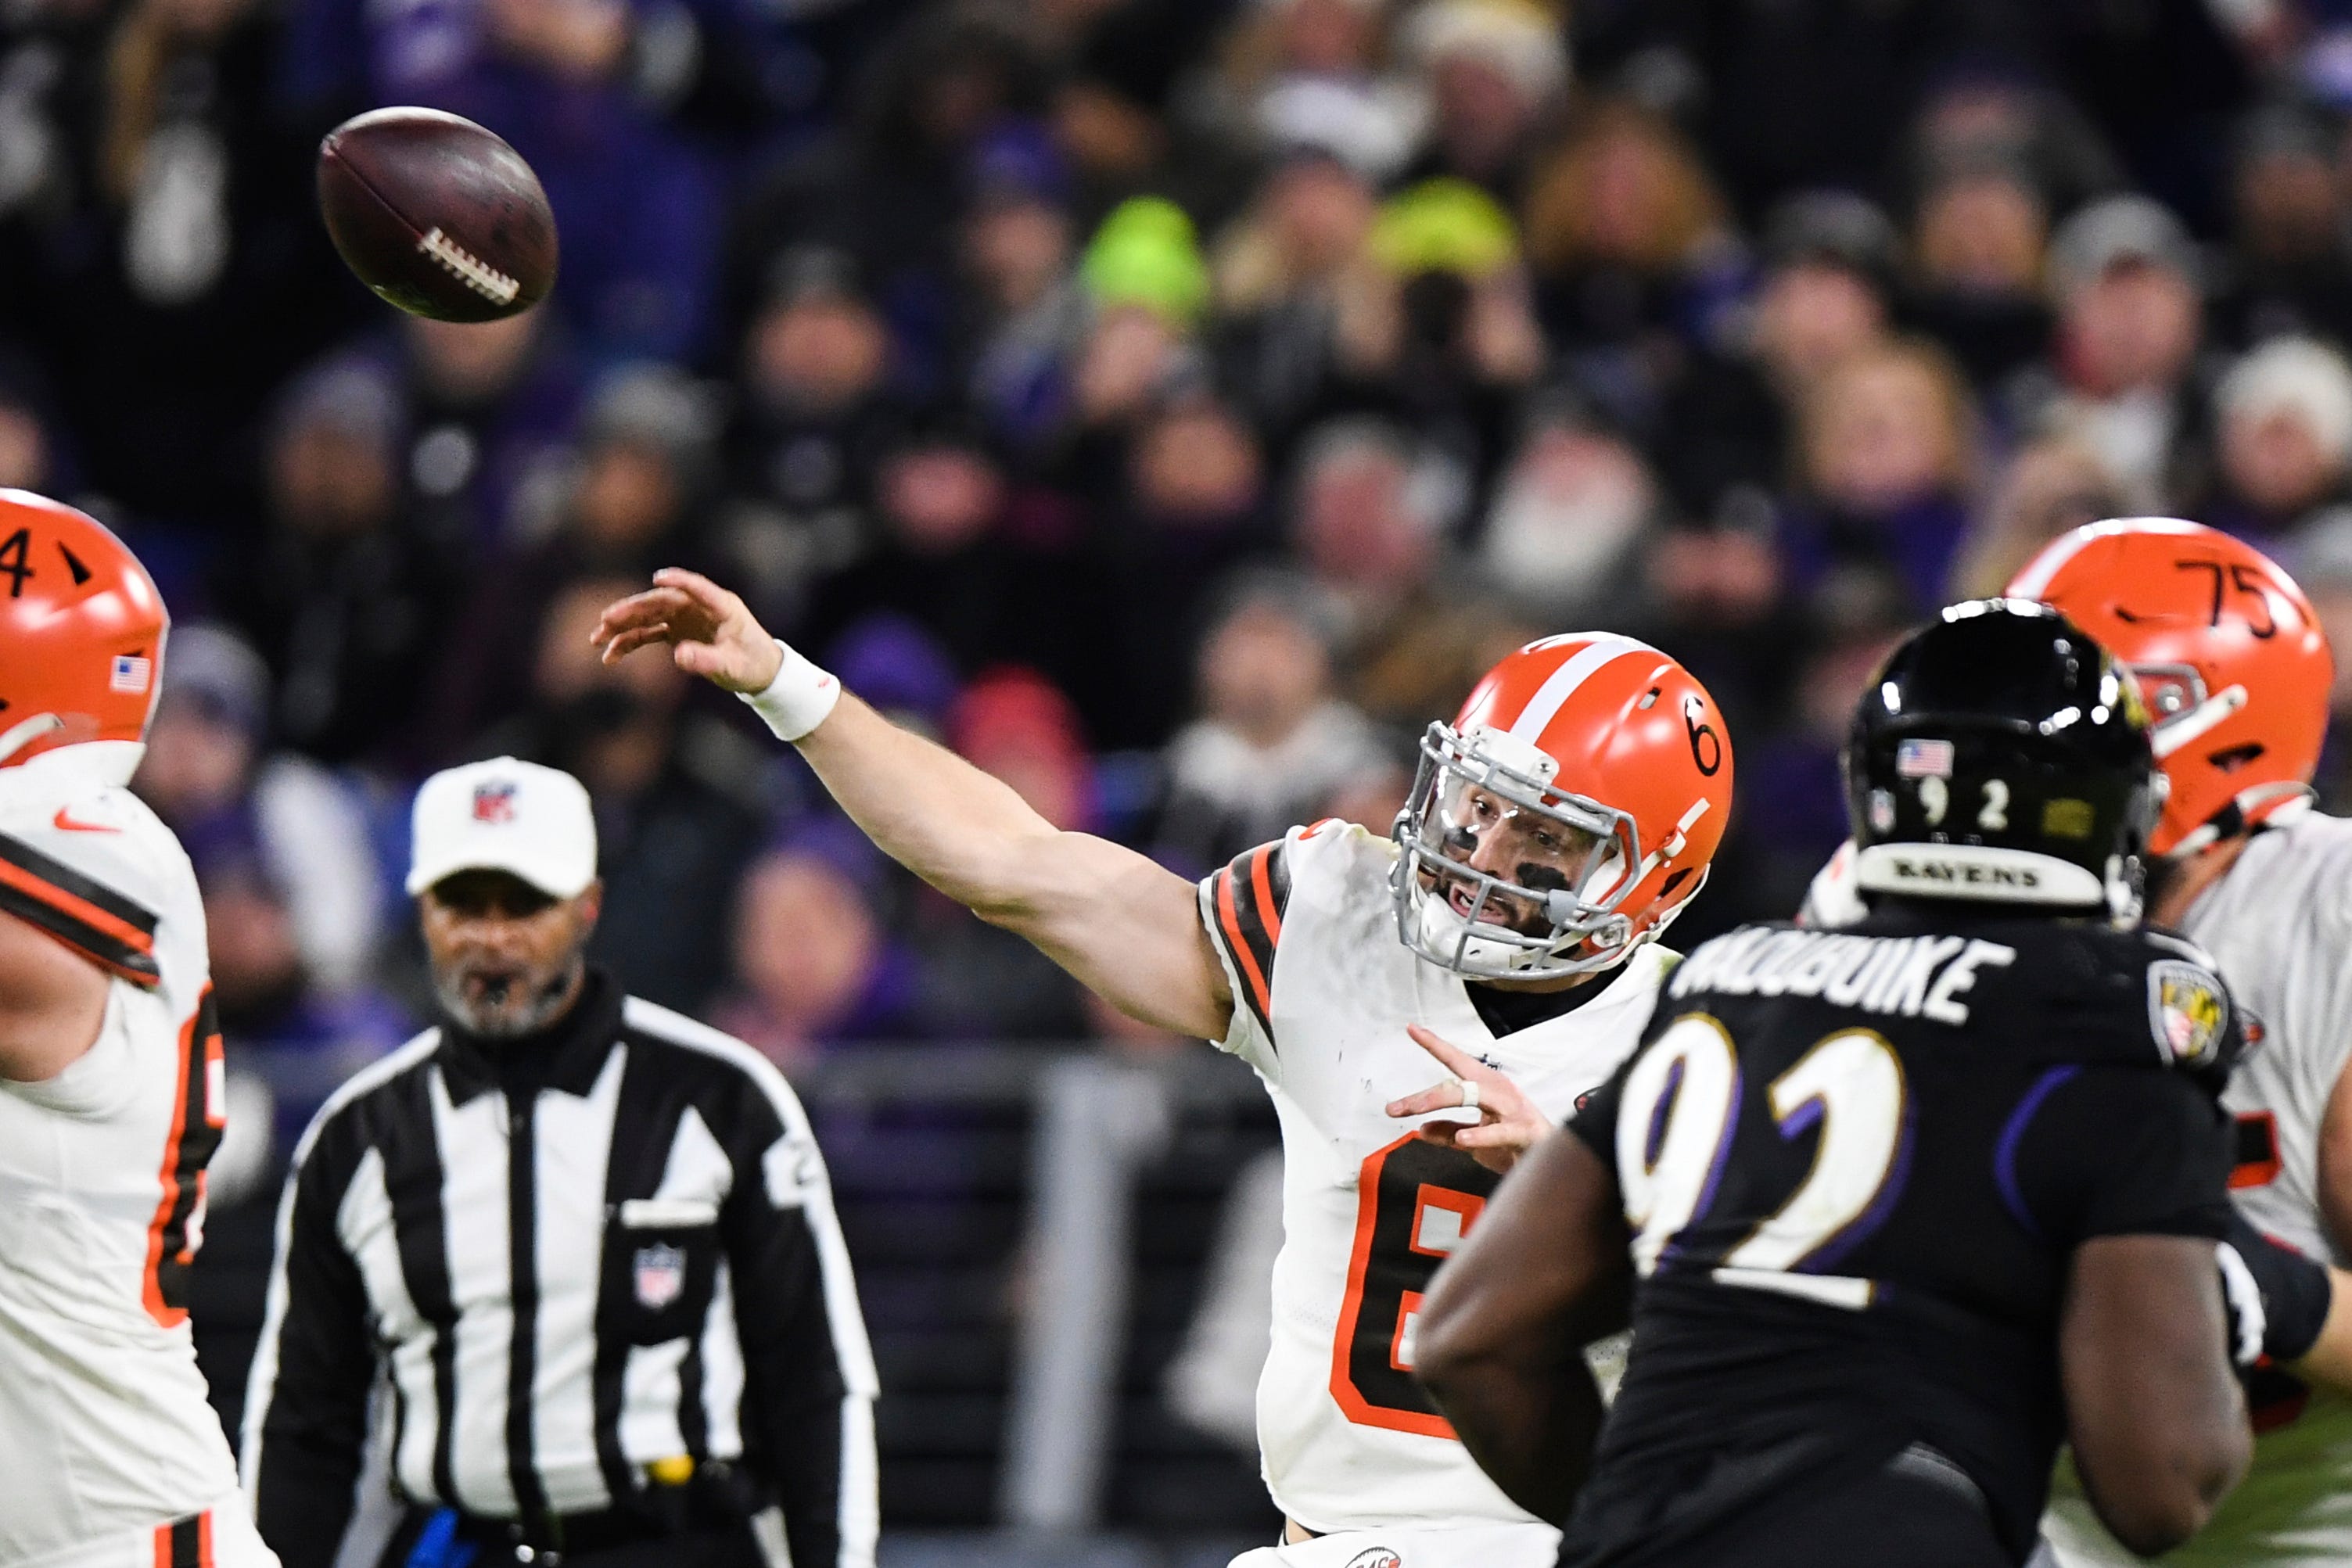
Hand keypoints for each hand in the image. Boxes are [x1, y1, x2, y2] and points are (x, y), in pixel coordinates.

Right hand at [591, 568, 784, 692]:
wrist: (759, 672)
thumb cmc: (752, 665)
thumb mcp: (732, 668)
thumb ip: (707, 661)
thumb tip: (678, 656)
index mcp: (720, 606)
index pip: (697, 587)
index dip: (679, 581)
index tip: (659, 579)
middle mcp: (698, 607)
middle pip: (660, 601)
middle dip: (632, 610)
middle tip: (606, 620)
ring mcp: (685, 618)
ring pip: (648, 615)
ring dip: (622, 625)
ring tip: (597, 638)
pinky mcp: (676, 631)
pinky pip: (648, 633)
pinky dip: (629, 642)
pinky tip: (610, 656)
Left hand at [1385, 1024, 1551, 1174]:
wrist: (1553, 1161)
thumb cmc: (1515, 1143)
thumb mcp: (1475, 1139)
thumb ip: (1450, 1133)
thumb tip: (1420, 1130)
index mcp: (1486, 1087)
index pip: (1456, 1063)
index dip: (1434, 1044)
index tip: (1411, 1028)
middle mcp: (1497, 1091)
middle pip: (1458, 1084)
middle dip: (1425, 1095)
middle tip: (1395, 1108)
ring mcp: (1512, 1109)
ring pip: (1474, 1097)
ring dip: (1442, 1102)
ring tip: (1417, 1111)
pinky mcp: (1524, 1131)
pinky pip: (1500, 1132)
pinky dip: (1481, 1136)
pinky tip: (1463, 1140)